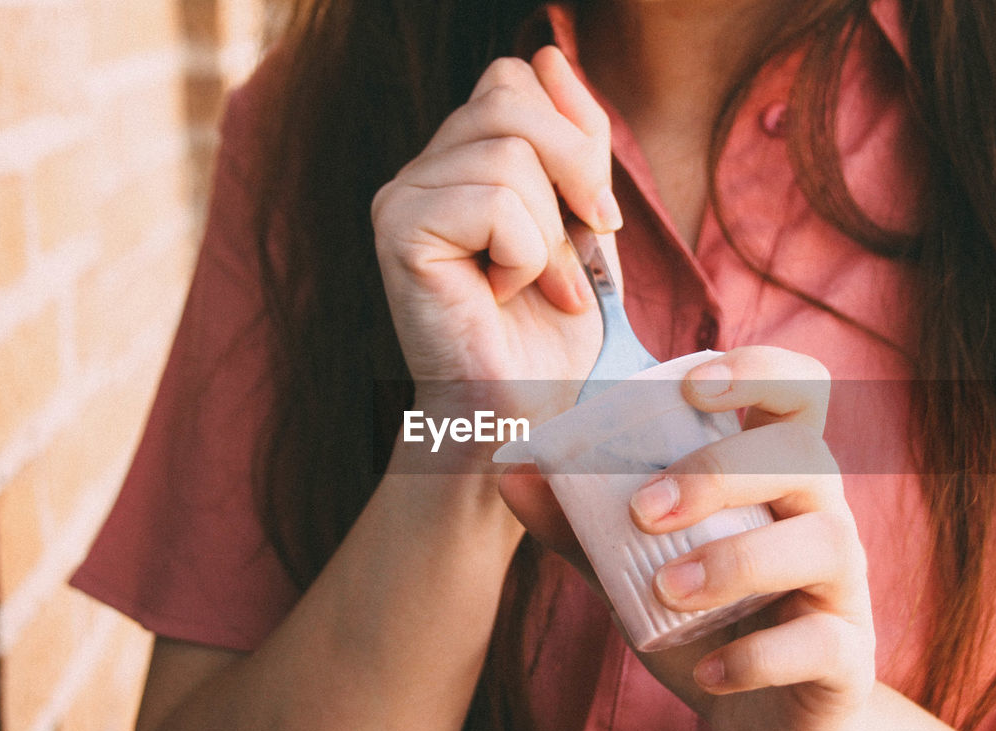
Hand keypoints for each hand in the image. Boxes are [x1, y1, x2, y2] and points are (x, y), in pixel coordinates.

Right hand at [371, 46, 620, 420]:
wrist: (524, 414)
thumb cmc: (551, 333)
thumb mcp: (584, 219)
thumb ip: (573, 141)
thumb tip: (547, 51)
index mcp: (460, 160)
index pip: (517, 79)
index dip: (574, 138)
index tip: (597, 218)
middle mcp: (421, 169)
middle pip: (510, 93)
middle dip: (574, 172)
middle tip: (585, 249)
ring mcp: (401, 196)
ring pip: (508, 151)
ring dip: (552, 234)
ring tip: (541, 288)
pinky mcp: (398, 231)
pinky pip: (492, 200)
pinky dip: (526, 255)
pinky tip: (505, 296)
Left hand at [501, 346, 875, 730]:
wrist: (758, 722)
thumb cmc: (702, 621)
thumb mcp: (633, 567)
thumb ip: (582, 522)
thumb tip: (512, 470)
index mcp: (775, 474)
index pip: (798, 389)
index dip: (758, 368)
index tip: (690, 385)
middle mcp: (821, 514)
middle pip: (804, 455)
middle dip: (719, 472)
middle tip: (643, 510)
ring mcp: (843, 585)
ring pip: (823, 542)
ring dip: (736, 560)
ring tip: (666, 590)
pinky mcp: (848, 657)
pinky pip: (820, 642)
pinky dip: (757, 657)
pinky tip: (709, 673)